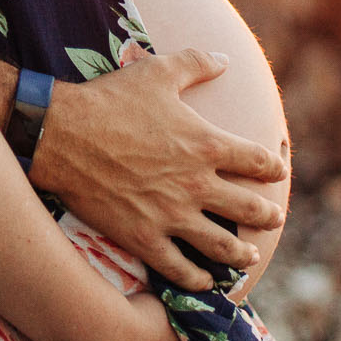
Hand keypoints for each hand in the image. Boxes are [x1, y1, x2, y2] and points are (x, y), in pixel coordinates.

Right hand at [29, 49, 288, 290]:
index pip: (258, 162)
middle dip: (267, 216)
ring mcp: (171, 215)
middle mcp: (196, 184)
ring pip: (221, 246)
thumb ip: (197, 63)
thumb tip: (225, 59)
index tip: (277, 172)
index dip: (274, 168)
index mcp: (206, 144)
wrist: (62, 134)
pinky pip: (179, 269)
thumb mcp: (157, 71)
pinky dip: (197, 279)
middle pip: (249, 209)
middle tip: (274, 219)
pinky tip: (204, 281)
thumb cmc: (110, 99)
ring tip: (248, 258)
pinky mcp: (143, 237)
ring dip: (241, 255)